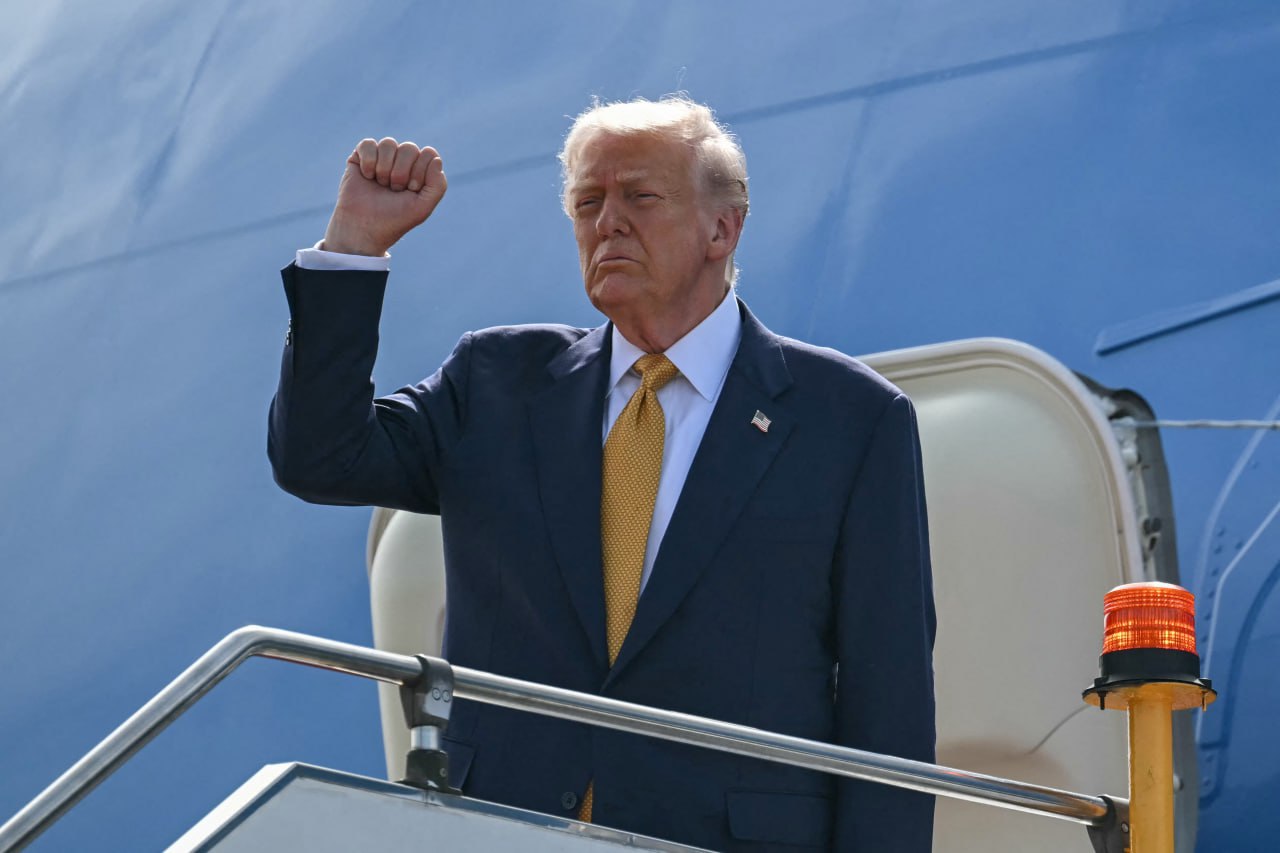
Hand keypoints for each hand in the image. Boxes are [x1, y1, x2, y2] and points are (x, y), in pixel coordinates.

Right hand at [321, 138, 447, 256]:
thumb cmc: (395, 219)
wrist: (364, 228)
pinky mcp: (361, 157)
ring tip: (381, 184)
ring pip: (389, 143)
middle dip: (402, 172)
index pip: (428, 154)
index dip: (420, 172)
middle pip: (409, 148)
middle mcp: (402, 162)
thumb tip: (435, 159)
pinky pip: (368, 144)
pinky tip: (367, 176)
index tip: (411, 190)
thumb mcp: (423, 207)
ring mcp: (382, 158)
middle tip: (395, 190)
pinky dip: (369, 161)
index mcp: (420, 171)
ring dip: (385, 168)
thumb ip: (437, 185)